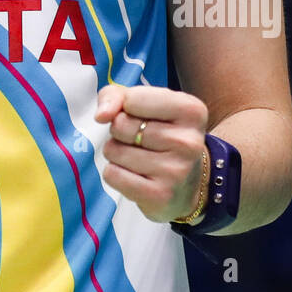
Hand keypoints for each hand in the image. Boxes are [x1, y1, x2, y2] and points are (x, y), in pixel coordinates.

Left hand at [94, 85, 208, 223]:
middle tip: (139, 140)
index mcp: (190, 110)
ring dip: (116, 153)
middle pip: (121, 125)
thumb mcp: (144, 104)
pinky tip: (135, 176)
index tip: (142, 116)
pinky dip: (115, 173)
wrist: (187, 184)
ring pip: (114, 150)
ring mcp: (176, 171)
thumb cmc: (160, 133)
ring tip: (138, 158)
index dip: (126, 107)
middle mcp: (188, 141)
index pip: (132, 99)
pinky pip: (112, 174)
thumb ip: (116, 95)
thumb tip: (101, 115)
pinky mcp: (161, 196)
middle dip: (119, 131)